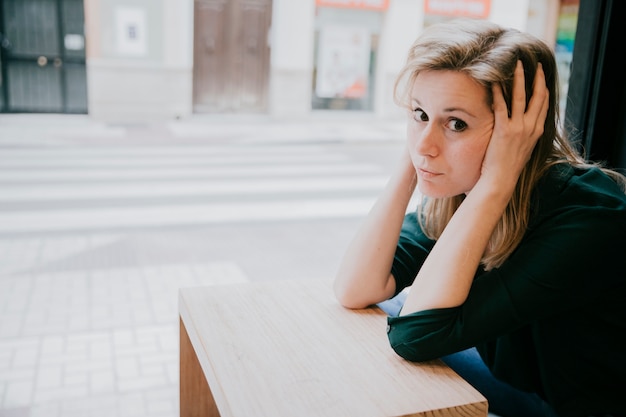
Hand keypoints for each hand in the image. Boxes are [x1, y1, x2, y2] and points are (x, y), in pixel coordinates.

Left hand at [480, 61, 548, 190]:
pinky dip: (498, 92)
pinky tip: (494, 81)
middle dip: (536, 78)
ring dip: (519, 78)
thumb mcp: (524, 149)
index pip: (544, 104)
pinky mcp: (504, 130)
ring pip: (521, 97)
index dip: (543, 88)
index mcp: (538, 131)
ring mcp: (518, 128)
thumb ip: (526, 136)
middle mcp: (531, 127)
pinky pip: (501, 106)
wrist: (501, 180)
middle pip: (538, 96)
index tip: (541, 76)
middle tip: (534, 63)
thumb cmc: (509, 167)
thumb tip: (524, 128)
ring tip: (516, 65)